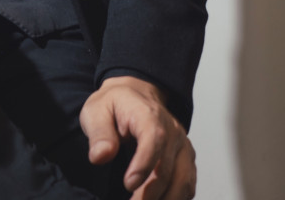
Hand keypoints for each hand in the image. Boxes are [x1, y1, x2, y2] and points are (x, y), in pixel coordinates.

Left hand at [79, 76, 195, 199]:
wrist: (135, 95)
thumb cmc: (115, 105)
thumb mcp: (96, 111)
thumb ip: (98, 133)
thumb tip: (100, 156)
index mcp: (148, 114)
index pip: (154, 139)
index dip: (144, 164)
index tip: (129, 184)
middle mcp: (172, 130)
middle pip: (168, 166)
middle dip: (150, 192)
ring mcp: (181, 145)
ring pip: (183, 179)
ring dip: (166, 199)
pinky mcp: (185, 158)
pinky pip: (188, 182)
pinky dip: (176, 197)